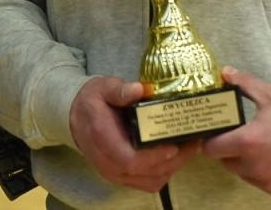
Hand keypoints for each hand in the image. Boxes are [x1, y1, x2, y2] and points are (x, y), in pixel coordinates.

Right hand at [69, 76, 198, 192]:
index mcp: (103, 140)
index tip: (174, 145)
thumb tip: (139, 89)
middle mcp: (109, 164)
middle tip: (194, 140)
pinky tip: (177, 154)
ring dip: (173, 167)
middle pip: (146, 173)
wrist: (77, 118)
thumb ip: (119, 90)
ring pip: (151, 181)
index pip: (130, 160)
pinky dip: (166, 171)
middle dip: (174, 160)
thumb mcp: (102, 88)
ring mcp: (116, 173)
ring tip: (190, 146)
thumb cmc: (93, 102)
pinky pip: (148, 182)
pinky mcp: (124, 177)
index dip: (154, 157)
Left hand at [203, 67, 270, 201]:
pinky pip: (266, 185)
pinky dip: (269, 175)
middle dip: (233, 151)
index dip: (212, 141)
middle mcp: (256, 167)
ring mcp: (269, 183)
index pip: (213, 149)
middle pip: (229, 163)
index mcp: (248, 142)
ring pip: (247, 175)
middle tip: (247, 137)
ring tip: (267, 147)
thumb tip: (225, 72)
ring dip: (250, 164)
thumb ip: (243, 84)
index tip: (217, 136)